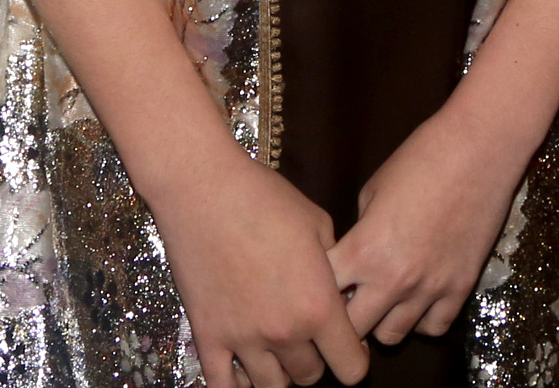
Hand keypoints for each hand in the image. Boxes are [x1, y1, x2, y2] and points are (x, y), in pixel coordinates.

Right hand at [148, 147, 370, 387]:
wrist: (205, 190)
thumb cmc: (266, 199)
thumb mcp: (319, 226)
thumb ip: (334, 269)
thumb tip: (339, 293)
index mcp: (318, 306)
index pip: (351, 369)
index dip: (354, 359)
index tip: (347, 344)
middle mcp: (284, 332)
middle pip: (309, 378)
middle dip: (315, 360)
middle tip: (309, 337)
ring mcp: (242, 339)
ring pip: (271, 387)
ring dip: (279, 372)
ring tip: (278, 348)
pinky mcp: (207, 337)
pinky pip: (223, 386)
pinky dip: (238, 384)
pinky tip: (245, 367)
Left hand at [328, 103, 530, 345]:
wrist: (478, 149)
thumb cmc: (419, 158)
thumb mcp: (372, 191)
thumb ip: (359, 234)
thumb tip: (353, 260)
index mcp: (363, 250)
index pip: (322, 295)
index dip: (316, 289)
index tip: (320, 283)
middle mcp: (392, 279)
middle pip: (352, 330)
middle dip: (343, 317)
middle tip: (348, 300)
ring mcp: (429, 288)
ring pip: (390, 336)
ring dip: (380, 321)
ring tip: (383, 300)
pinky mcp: (460, 289)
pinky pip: (433, 328)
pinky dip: (421, 319)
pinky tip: (418, 299)